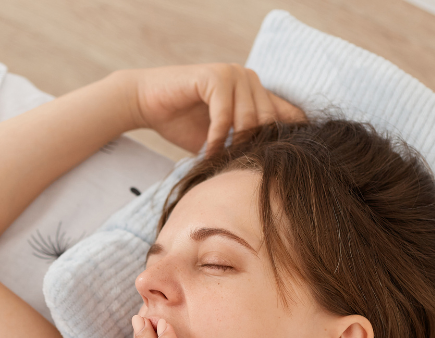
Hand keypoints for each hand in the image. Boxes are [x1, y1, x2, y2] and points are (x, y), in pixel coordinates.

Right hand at [121, 64, 302, 154]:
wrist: (146, 104)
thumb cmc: (182, 123)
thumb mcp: (220, 137)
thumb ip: (244, 142)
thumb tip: (274, 167)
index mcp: (255, 90)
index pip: (286, 113)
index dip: (287, 137)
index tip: (279, 165)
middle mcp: (248, 78)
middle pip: (268, 120)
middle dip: (253, 147)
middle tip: (236, 167)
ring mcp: (233, 73)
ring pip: (248, 118)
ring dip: (234, 145)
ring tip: (220, 161)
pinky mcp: (215, 76)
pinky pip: (224, 115)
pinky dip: (216, 138)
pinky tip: (207, 152)